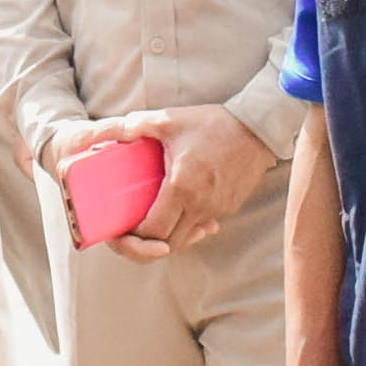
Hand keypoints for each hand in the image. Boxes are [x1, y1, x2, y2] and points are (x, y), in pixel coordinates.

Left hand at [116, 106, 269, 262]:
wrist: (257, 127)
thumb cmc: (212, 123)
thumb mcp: (170, 119)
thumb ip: (136, 125)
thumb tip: (107, 130)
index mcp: (181, 188)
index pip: (152, 231)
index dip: (132, 236)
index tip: (121, 227)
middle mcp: (199, 205)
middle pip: (167, 244)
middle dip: (146, 245)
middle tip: (131, 232)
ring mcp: (216, 209)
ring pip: (185, 239)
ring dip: (167, 237)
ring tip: (152, 224)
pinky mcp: (228, 207)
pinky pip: (201, 226)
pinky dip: (187, 226)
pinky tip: (177, 211)